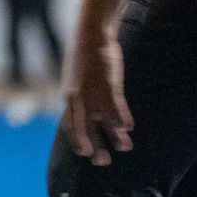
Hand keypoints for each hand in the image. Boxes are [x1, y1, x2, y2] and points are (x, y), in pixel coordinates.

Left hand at [64, 33, 132, 165]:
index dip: (77, 140)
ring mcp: (92, 90)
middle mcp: (77, 96)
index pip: (70, 124)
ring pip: (104, 119)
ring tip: (124, 148)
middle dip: (93, 146)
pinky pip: (116, 104)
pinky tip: (129, 127)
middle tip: (102, 162)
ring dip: (114, 135)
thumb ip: (77, 96)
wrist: (88, 34)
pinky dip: (122, 116)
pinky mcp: (107, 82)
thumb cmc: (82, 58)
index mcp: (67, 96)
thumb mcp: (74, 79)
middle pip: (84, 127)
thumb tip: (83, 111)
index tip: (85, 154)